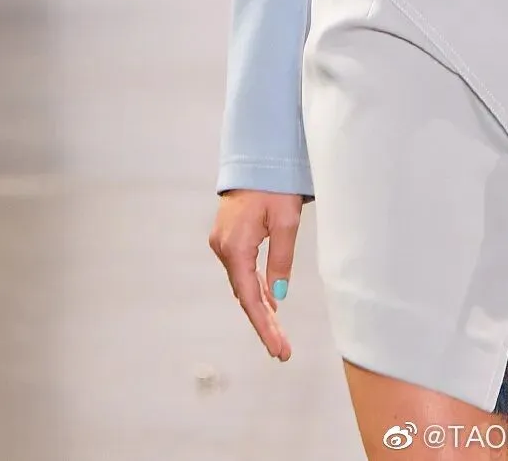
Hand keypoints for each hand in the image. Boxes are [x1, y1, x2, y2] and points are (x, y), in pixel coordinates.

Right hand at [209, 189, 302, 358]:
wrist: (257, 156)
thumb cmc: (274, 185)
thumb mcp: (285, 221)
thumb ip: (281, 260)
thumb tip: (278, 296)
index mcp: (235, 248)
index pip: (249, 298)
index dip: (264, 327)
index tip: (279, 350)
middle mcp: (223, 249)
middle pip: (244, 295)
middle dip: (263, 322)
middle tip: (283, 350)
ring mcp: (222, 243)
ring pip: (242, 283)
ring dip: (259, 306)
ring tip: (278, 332)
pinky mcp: (227, 236)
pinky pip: (241, 270)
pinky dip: (254, 287)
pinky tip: (267, 300)